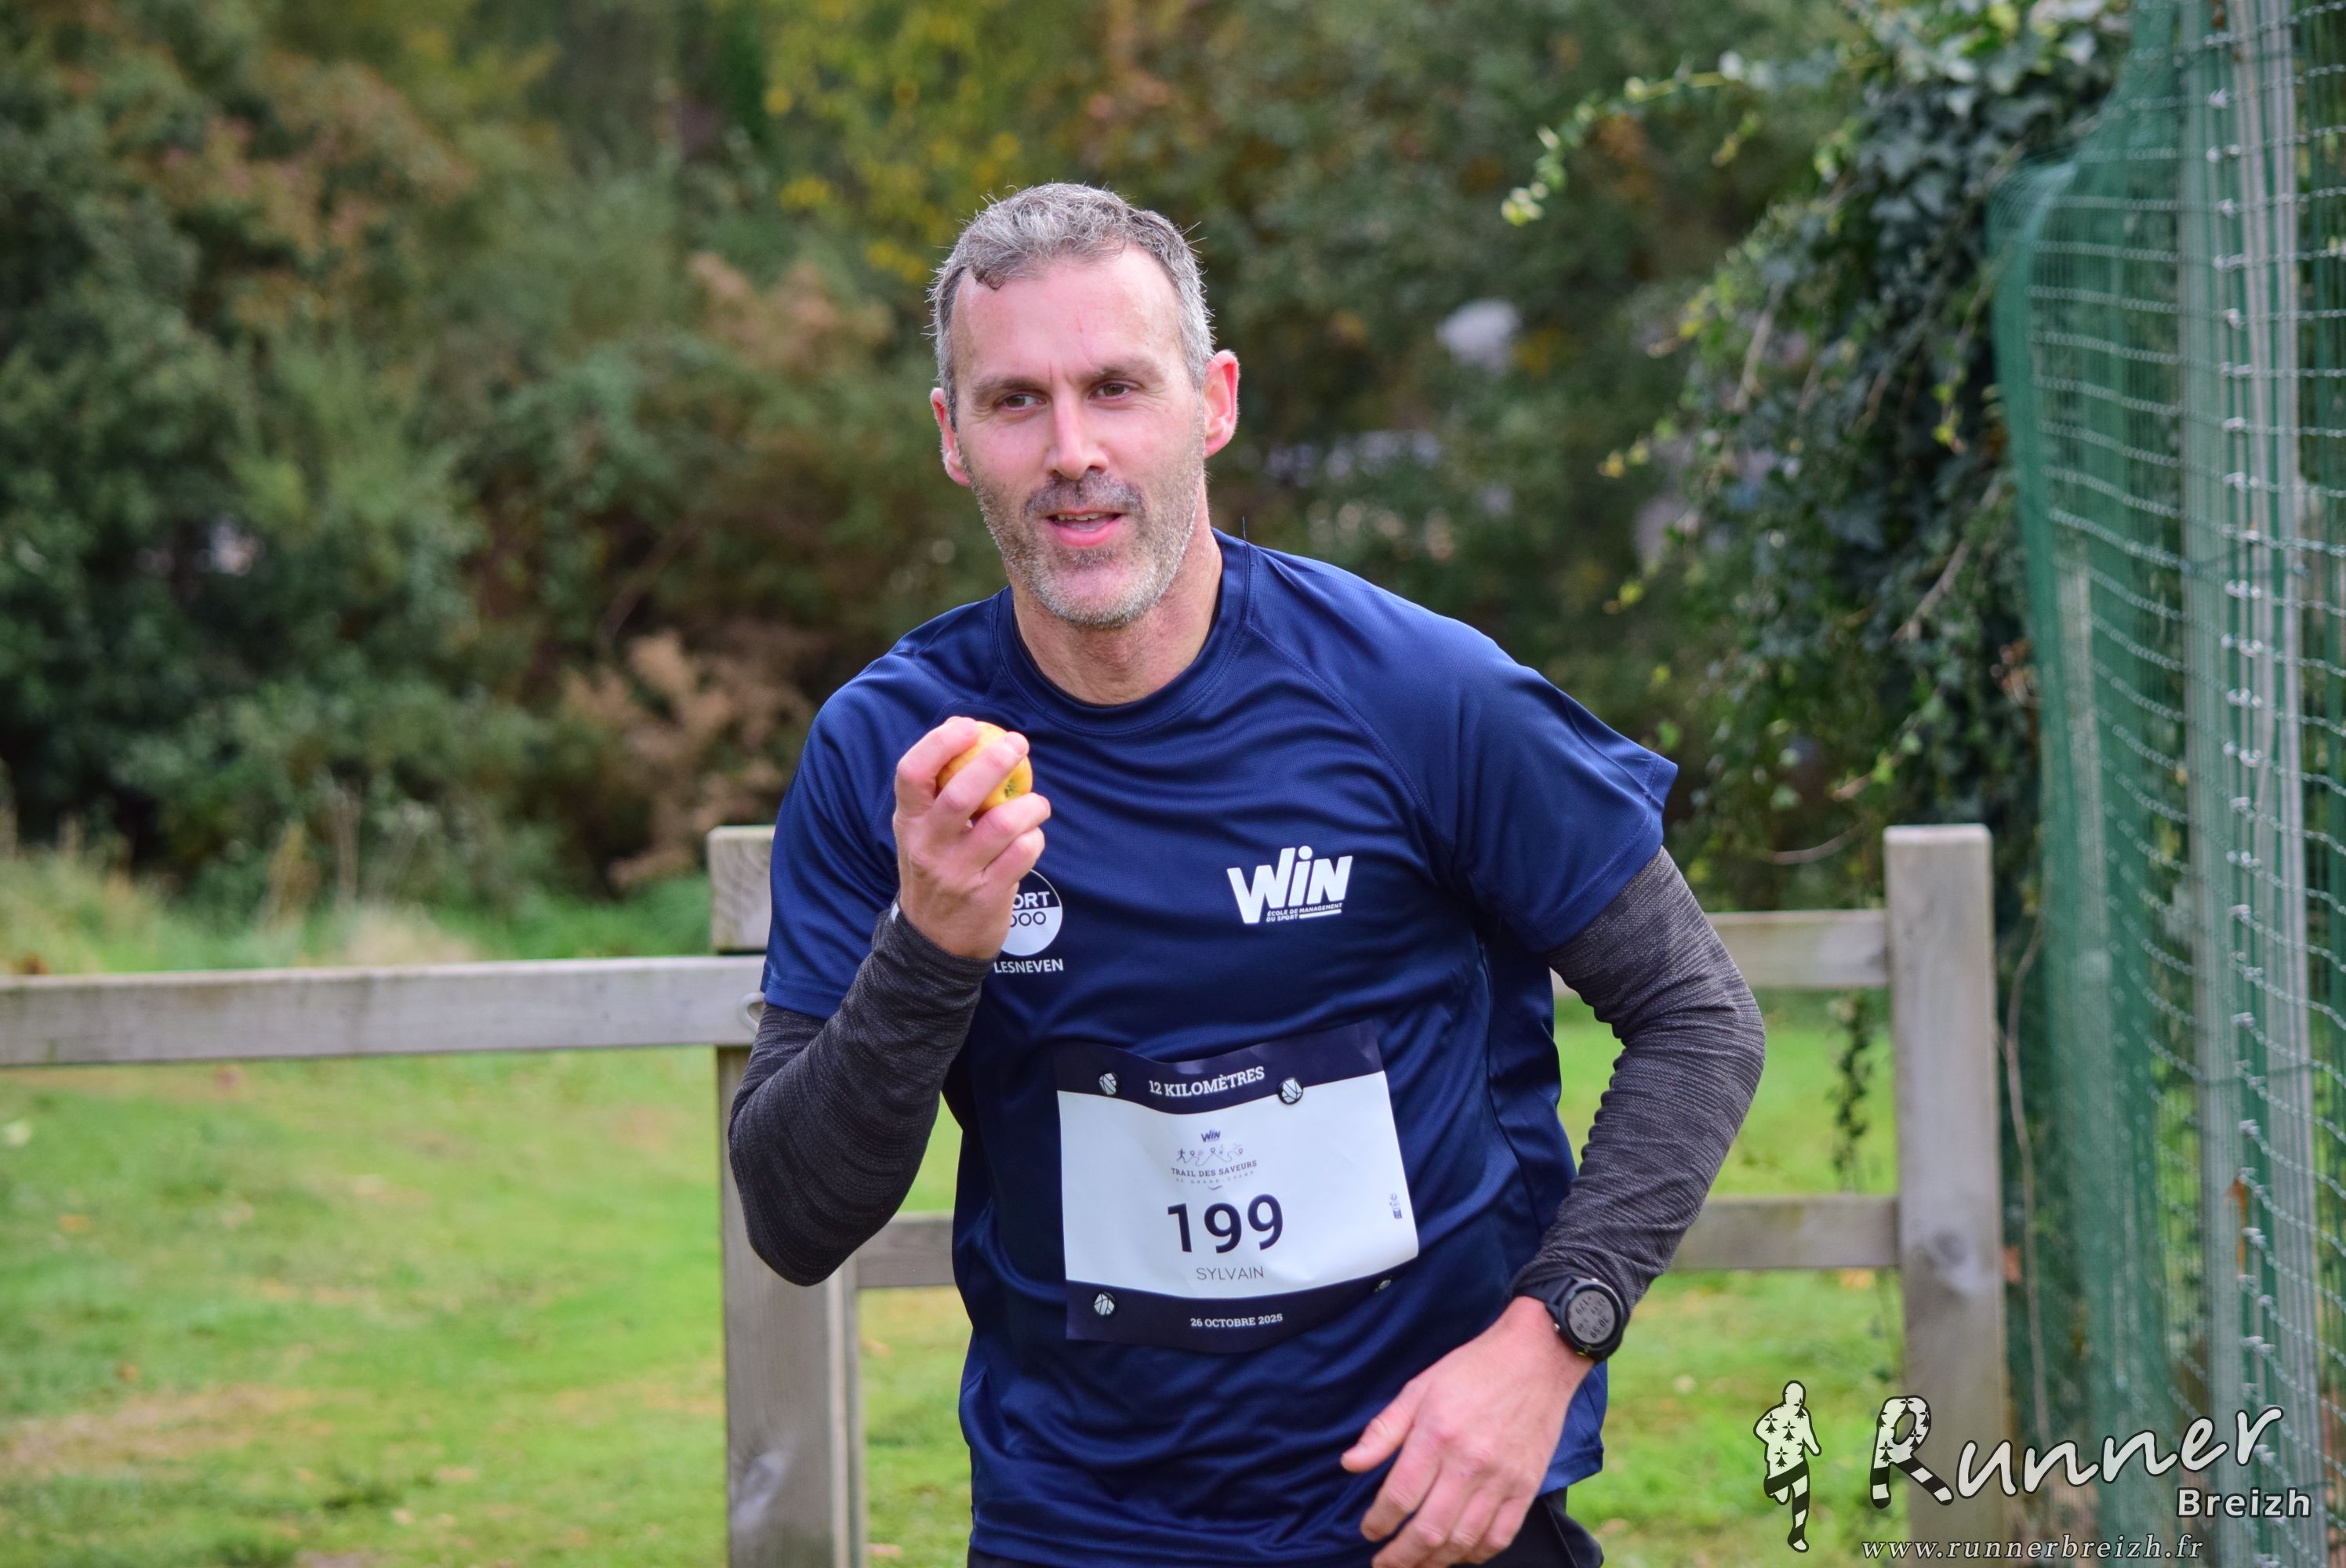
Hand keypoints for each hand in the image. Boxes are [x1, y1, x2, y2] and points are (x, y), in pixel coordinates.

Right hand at [891, 716, 1051, 960]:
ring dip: (1030, 805)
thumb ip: (941, 794)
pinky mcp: (987, 896)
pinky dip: (1035, 839)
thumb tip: (978, 737)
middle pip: (960, 795)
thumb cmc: (936, 871)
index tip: (969, 726)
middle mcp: (927, 847)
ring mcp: (956, 874)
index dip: (940, 743)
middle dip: (995, 762)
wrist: (934, 943)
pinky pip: (1023, 854)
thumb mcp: (923, 834)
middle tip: (1018, 744)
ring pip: (1003, 824)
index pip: (912, 773)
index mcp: (909, 823)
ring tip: (1037, 804)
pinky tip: (1032, 838)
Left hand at [1341, 1296, 1590, 1567]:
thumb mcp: (1419, 1388)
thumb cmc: (1472, 1371)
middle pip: (1429, 1529)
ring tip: (1415, 1566)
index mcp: (1436, 1435)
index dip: (1378, 1522)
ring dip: (1434, 1562)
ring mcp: (1501, 1479)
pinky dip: (1476, 1554)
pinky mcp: (1526, 1487)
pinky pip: (1500, 1537)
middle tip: (1384, 1564)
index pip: (1399, 1496)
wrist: (1536, 1359)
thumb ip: (1384, 1430)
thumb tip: (1349, 1463)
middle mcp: (1469, 1463)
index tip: (1369, 1531)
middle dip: (1401, 1556)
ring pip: (1462, 1540)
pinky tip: (1458, 1556)